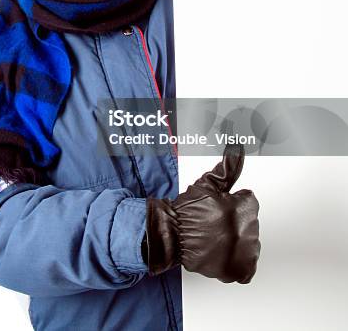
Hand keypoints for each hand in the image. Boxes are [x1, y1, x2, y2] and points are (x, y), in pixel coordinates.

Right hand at [143, 144, 259, 282]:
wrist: (170, 234)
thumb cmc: (187, 210)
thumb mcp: (208, 184)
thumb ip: (228, 167)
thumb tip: (238, 149)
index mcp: (242, 208)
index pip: (249, 202)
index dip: (233, 202)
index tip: (219, 207)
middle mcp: (245, 231)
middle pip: (249, 223)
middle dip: (235, 220)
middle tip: (214, 222)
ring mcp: (241, 252)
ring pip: (249, 244)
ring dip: (236, 240)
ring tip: (215, 237)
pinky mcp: (235, 270)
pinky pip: (246, 268)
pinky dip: (237, 262)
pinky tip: (222, 252)